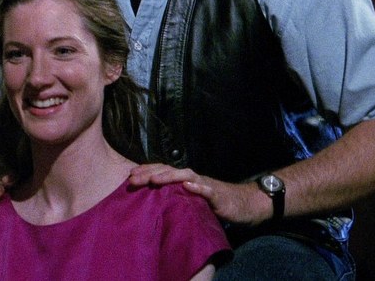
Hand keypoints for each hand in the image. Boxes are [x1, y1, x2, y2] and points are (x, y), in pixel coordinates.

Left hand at [128, 163, 270, 225]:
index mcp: (184, 179)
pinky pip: (207, 190)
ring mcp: (205, 184)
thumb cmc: (215, 202)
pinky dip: (197, 187)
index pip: (162, 171)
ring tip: (154, 180)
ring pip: (185, 176)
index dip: (146, 171)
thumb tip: (153, 202)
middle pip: (168, 171)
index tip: (129, 176)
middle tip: (132, 179)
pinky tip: (188, 186)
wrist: (245, 203)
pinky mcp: (217, 195)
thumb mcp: (192, 200)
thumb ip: (176, 197)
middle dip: (149, 173)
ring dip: (169, 176)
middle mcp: (192, 178)